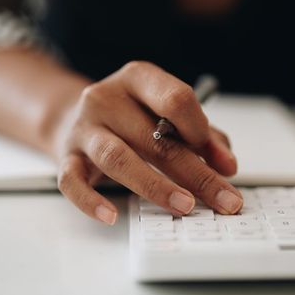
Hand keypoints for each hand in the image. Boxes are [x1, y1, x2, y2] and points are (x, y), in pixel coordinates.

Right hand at [51, 61, 241, 224]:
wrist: (73, 117)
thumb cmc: (133, 118)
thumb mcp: (169, 115)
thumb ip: (204, 137)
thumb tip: (228, 165)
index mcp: (139, 78)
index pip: (176, 99)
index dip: (201, 130)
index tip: (222, 161)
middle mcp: (107, 98)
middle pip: (157, 139)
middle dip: (197, 174)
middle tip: (225, 199)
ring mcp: (84, 128)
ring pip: (119, 159)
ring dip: (156, 187)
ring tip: (185, 206)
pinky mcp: (66, 157)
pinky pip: (73, 182)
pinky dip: (92, 201)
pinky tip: (112, 216)